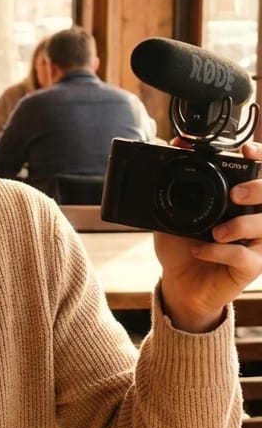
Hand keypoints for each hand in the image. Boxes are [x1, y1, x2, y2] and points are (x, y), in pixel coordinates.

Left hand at [156, 139, 261, 331]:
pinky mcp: (252, 267)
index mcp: (242, 202)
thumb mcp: (175, 211)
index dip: (261, 158)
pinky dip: (220, 251)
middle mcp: (255, 219)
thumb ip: (178, 183)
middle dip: (257, 190)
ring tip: (215, 232)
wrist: (179, 283)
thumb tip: (177, 144)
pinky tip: (201, 250)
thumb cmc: (183, 246)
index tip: (247, 150)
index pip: (261, 175)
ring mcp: (257, 244)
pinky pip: (244, 256)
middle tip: (235, 194)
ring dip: (240, 225)